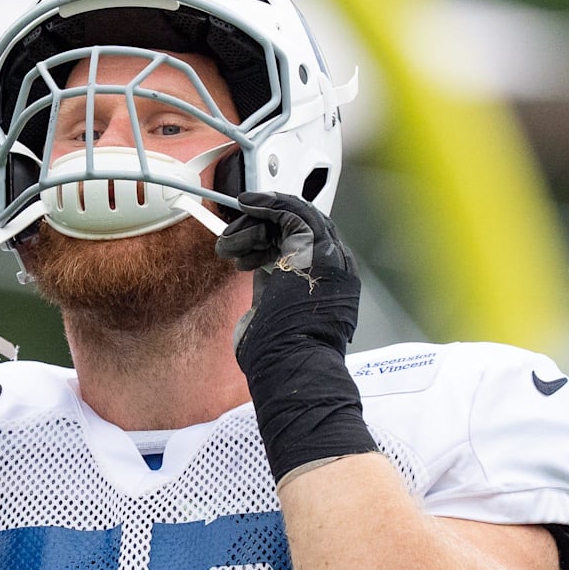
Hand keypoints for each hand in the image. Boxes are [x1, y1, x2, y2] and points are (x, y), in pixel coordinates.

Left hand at [216, 192, 375, 484]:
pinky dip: (268, 204)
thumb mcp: (275, 314)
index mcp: (331, 285)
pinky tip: (246, 205)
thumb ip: (272, 289)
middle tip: (234, 240)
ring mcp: (331, 258)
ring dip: (258, 221)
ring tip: (229, 242)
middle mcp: (338, 268)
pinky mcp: (315, 249)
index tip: (246, 249)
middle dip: (264, 229)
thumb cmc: (282, 355)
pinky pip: (292, 212)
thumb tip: (257, 270)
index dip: (274, 241)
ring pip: (297, 217)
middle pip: (304, 229)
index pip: (308, 247)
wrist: (292, 365)